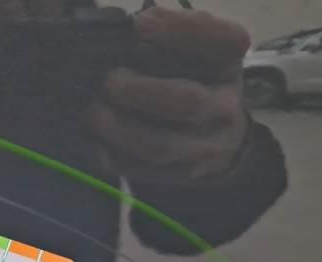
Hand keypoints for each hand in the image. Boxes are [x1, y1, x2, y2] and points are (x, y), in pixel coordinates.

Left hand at [90, 7, 251, 183]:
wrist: (220, 139)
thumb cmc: (195, 81)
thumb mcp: (197, 49)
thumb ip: (173, 33)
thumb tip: (135, 28)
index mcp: (229, 63)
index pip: (224, 41)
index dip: (181, 31)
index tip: (141, 25)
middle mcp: (225, 107)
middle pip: (186, 103)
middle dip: (138, 91)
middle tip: (108, 81)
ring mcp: (204, 148)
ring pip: (157, 146)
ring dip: (115, 127)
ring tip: (92, 111)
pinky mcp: (178, 176)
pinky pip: (137, 169)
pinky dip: (108, 152)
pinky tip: (93, 135)